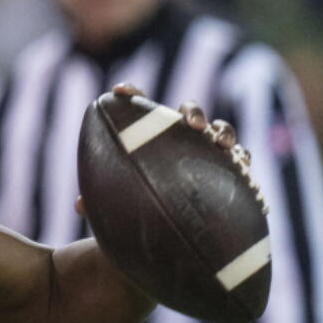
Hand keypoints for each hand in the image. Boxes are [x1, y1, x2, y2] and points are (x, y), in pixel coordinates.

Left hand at [75, 82, 249, 215]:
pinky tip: (242, 166)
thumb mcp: (120, 203)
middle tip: (191, 123)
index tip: (118, 90)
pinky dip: (241, 160)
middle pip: (189, 112)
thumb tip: (80, 205)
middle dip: (193, 112)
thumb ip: (103, 199)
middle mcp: (182, 138)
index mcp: (152, 136)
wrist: (169, 232)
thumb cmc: (140, 208)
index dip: (131, 93)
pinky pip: (240, 161)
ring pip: (219, 131)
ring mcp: (207, 152)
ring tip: (220, 142)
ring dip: (222, 131)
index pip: (141, 107)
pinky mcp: (229, 172)